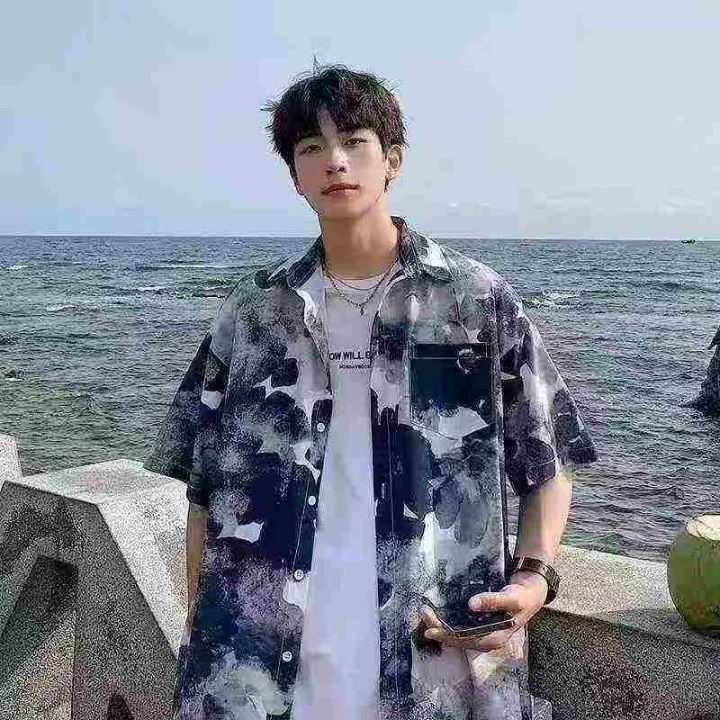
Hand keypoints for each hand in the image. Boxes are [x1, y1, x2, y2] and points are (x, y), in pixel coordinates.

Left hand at [420, 571, 547, 651]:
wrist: (530, 594)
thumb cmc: (522, 598)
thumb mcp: (510, 599)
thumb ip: (492, 601)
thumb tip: (471, 604)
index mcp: (493, 639)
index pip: (465, 641)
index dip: (446, 635)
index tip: (429, 629)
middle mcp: (486, 639)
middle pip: (458, 638)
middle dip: (440, 628)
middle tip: (423, 613)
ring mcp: (483, 632)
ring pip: (458, 632)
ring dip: (442, 624)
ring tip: (426, 612)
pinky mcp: (481, 624)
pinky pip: (462, 625)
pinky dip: (450, 620)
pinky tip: (440, 613)